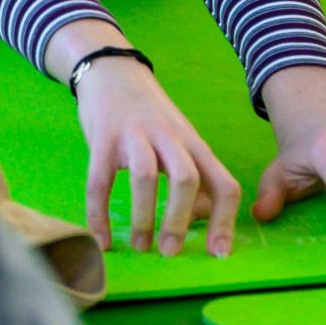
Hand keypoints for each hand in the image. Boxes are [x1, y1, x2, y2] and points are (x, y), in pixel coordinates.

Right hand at [73, 55, 242, 259]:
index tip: (218, 253)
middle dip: (179, 220)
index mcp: (194, 143)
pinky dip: (100, 213)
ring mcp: (134, 135)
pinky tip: (101, 238)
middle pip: (186, 178)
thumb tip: (205, 218)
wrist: (112, 71)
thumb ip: (193, 173)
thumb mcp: (179, 139)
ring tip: (140, 246)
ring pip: (145, 176)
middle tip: (170, 252)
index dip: (225, 220)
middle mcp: (169, 137)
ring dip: (143, 217)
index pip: (222, 182)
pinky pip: (100, 180)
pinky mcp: (103, 138)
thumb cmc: (150, 116)